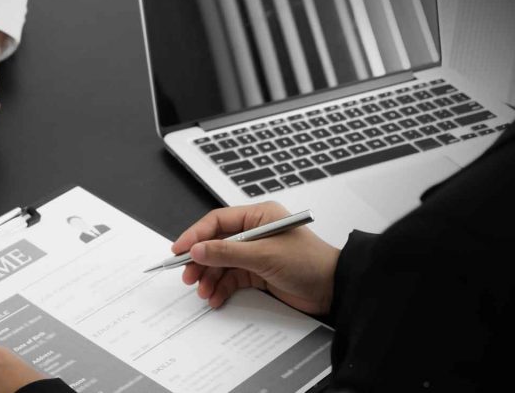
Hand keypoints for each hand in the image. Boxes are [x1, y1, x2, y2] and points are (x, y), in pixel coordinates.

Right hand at [172, 201, 339, 314]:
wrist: (334, 290)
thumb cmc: (309, 263)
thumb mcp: (264, 255)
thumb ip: (227, 252)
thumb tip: (197, 249)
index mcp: (258, 217)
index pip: (217, 221)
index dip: (195, 234)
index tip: (179, 249)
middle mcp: (254, 232)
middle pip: (215, 243)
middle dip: (200, 260)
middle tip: (187, 275)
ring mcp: (255, 253)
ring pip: (221, 263)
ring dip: (209, 277)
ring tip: (203, 291)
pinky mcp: (257, 272)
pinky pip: (231, 278)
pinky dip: (221, 288)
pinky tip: (216, 298)